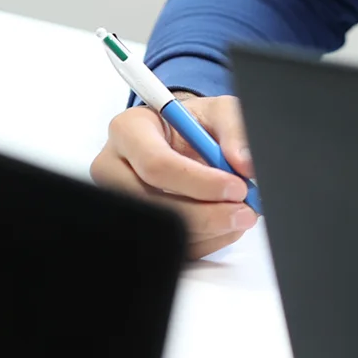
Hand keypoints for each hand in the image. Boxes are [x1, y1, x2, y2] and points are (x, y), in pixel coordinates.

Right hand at [90, 92, 258, 258]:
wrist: (179, 139)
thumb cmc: (193, 124)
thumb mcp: (218, 111)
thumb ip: (234, 129)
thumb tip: (244, 164)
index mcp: (129, 131)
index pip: (156, 164)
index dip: (200, 182)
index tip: (237, 187)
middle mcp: (112, 168)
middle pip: (152, 204)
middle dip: (206, 214)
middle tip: (245, 212)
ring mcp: (118, 202)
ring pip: (161, 230)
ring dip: (209, 230)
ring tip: (239, 216)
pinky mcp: (133, 225)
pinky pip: (168, 245)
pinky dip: (204, 241)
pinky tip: (224, 226)